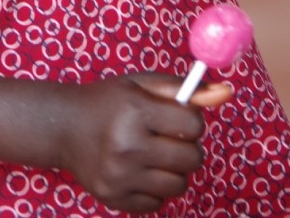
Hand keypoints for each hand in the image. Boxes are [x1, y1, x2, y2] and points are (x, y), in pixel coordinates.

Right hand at [55, 73, 227, 213]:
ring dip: (173, 170)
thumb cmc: (108, 101)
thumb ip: (184, 89)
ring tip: (153, 155)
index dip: (190, 120)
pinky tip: (137, 171)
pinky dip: (154, 189)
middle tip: (167, 138)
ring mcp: (120, 176)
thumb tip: (225, 92)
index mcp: (135, 110)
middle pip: (192, 159)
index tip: (176, 118)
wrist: (63, 127)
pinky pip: (158, 204)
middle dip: (187, 147)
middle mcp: (127, 145)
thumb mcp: (141, 85)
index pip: (193, 124)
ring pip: (178, 185)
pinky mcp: (114, 199)